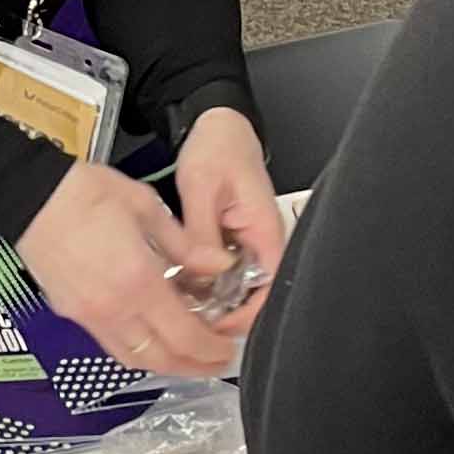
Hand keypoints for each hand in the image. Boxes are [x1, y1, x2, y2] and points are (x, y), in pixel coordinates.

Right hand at [17, 162, 237, 379]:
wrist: (31, 196)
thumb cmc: (85, 193)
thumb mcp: (147, 207)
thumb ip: (186, 245)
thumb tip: (218, 265)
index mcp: (138, 280)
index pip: (185, 335)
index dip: (212, 349)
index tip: (228, 348)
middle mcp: (114, 308)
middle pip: (162, 359)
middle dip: (195, 366)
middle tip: (216, 361)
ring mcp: (90, 315)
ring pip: (135, 359)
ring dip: (166, 364)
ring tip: (189, 355)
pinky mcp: (73, 313)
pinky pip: (112, 346)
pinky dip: (138, 351)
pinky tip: (152, 337)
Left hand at [171, 107, 284, 339]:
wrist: (219, 128)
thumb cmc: (219, 148)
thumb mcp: (202, 188)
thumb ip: (202, 232)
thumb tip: (204, 271)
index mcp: (266, 230)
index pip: (269, 288)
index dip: (244, 314)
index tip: (216, 324)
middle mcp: (264, 241)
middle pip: (254, 295)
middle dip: (225, 313)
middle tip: (192, 319)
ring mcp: (251, 243)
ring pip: (239, 287)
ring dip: (215, 299)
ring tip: (184, 303)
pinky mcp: (237, 242)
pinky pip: (227, 273)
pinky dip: (208, 282)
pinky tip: (185, 283)